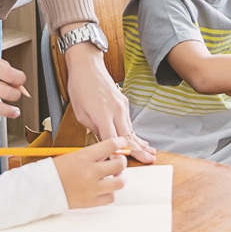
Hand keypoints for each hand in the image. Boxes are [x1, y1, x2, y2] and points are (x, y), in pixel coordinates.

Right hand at [51, 137, 127, 208]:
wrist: (44, 187)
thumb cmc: (56, 170)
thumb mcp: (73, 155)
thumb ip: (91, 155)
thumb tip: (108, 155)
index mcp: (84, 157)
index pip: (110, 146)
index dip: (120, 143)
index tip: (122, 143)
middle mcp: (91, 172)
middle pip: (119, 165)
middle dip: (121, 161)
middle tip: (118, 161)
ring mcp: (93, 188)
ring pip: (119, 182)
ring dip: (120, 178)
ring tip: (115, 176)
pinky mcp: (92, 201)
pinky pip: (111, 197)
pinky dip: (110, 192)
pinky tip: (105, 188)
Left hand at [64, 43, 155, 162]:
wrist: (87, 65)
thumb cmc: (80, 86)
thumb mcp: (80, 112)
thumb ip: (93, 128)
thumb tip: (103, 142)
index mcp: (102, 114)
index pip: (113, 140)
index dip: (117, 155)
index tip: (121, 166)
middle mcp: (115, 110)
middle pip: (128, 135)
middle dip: (139, 150)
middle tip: (149, 161)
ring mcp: (121, 105)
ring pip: (131, 128)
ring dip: (140, 142)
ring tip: (150, 154)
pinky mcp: (123, 102)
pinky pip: (129, 121)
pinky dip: (134, 132)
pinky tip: (140, 140)